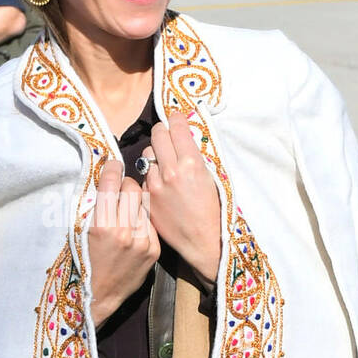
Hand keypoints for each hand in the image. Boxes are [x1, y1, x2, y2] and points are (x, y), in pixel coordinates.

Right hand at [87, 159, 160, 328]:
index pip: (111, 184)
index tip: (113, 164)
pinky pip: (150, 222)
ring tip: (126, 211)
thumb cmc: (84, 261)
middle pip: (132, 189)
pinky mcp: (154, 250)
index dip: (112, 169)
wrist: (100, 295)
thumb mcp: (80, 232)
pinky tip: (133, 228)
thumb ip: (94, 206)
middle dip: (126, 185)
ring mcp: (142, 241)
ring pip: (144, 204)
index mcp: (101, 226)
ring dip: (135, 203)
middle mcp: (124, 232)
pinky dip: (142, 221)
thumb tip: (106, 179)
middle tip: (120, 189)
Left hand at [139, 110, 221, 282]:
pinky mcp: (146, 198)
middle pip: (157, 135)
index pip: (176, 127)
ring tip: (165, 164)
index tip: (176, 117)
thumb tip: (184, 137)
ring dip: (155, 156)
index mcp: (190, 163)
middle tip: (167, 134)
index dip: (176, 118)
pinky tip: (161, 186)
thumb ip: (194, 156)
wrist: (202, 240)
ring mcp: (155, 185)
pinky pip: (144, 177)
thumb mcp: (211, 177)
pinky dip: (151, 177)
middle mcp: (170, 171)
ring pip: (147, 156)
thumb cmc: (213, 210)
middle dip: (163, 131)